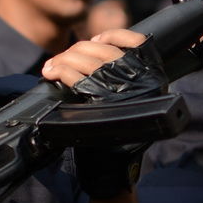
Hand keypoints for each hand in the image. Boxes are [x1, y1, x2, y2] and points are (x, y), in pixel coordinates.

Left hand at [43, 31, 168, 198]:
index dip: (112, 34)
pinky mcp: (104, 102)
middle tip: (58, 59)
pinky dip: (61, 72)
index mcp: (152, 76)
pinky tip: (53, 74)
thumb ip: (124, 78)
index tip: (96, 38)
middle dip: (76, 50)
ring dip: (63, 59)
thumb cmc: (120, 136)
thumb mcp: (132, 101)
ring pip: (88, 60)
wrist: (115, 167)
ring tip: (50, 67)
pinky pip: (77, 77)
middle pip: (103, 50)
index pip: (135, 41)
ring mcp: (123, 90)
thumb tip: (98, 52)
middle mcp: (142, 80)